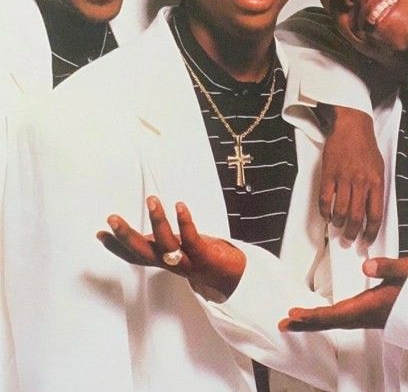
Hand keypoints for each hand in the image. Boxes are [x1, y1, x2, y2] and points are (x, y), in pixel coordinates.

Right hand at [97, 196, 245, 301]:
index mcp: (164, 261)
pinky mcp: (205, 257)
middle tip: (112, 219)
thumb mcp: (180, 252)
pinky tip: (180, 206)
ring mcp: (188, 262)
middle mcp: (172, 263)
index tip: (100, 234)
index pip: (136, 256)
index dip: (117, 247)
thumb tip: (144, 234)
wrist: (234, 279)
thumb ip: (163, 244)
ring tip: (152, 200)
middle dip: (126, 237)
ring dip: (158, 222)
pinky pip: (192, 240)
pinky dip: (185, 223)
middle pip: (144, 253)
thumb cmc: (206, 259)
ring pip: (167, 245)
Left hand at [279, 257, 407, 330]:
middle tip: (284, 324)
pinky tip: (322, 315)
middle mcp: (367, 315)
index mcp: (371, 306)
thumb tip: (367, 265)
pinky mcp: (371, 313)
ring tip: (295, 320)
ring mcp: (368, 316)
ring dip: (315, 320)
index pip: (336, 314)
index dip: (314, 316)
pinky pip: (344, 318)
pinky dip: (328, 317)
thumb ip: (388, 267)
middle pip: (331, 321)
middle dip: (307, 323)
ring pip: (336, 321)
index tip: (294, 315)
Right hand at [318, 106, 383, 242]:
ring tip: (338, 225)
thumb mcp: (379, 168)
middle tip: (349, 239)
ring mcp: (344, 178)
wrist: (352, 126)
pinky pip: (325, 199)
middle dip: (352, 233)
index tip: (366, 241)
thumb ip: (377, 189)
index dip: (371, 232)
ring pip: (341, 211)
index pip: (375, 215)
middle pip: (357, 217)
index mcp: (376, 182)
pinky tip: (327, 215)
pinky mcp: (329, 174)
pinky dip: (325, 211)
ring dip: (339, 223)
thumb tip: (372, 212)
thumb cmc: (366, 147)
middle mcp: (361, 182)